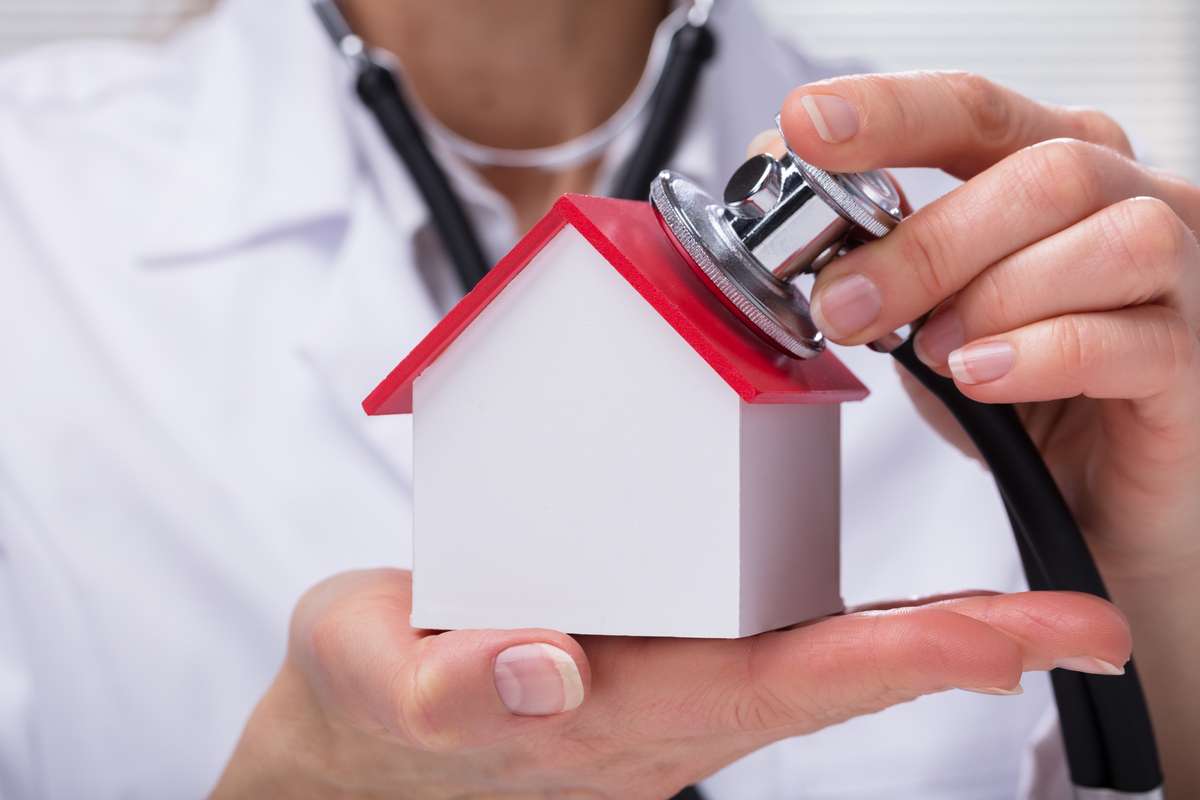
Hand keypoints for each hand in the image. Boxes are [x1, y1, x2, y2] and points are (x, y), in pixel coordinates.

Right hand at [212, 569, 1127, 798]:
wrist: (362, 721)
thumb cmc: (374, 698)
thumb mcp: (381, 681)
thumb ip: (450, 684)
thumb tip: (546, 671)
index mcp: (615, 710)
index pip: (782, 684)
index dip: (901, 659)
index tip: (1009, 641)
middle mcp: (664, 702)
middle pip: (834, 677)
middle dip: (960, 651)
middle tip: (1076, 626)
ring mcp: (664, 680)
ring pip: (815, 659)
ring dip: (924, 638)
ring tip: (1025, 612)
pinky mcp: (650, 648)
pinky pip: (769, 635)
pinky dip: (852, 620)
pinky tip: (892, 594)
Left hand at [764, 70, 1199, 790]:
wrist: (1093, 495)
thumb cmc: (1017, 390)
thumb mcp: (922, 311)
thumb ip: (872, 250)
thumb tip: (785, 185)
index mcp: (1053, 168)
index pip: (976, 111)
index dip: (891, 113)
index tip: (809, 125)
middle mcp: (1129, 202)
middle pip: (1043, 173)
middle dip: (924, 242)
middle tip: (846, 303)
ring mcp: (1180, 277)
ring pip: (1107, 240)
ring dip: (992, 296)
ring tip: (934, 350)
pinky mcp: (1191, 362)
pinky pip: (1125, 339)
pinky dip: (1036, 353)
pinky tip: (982, 374)